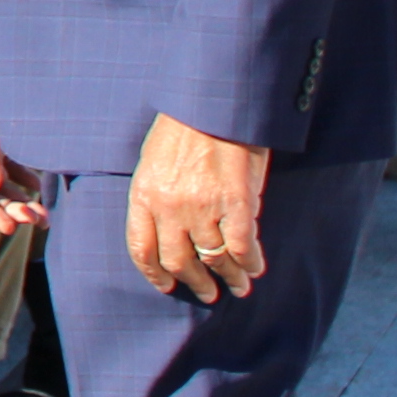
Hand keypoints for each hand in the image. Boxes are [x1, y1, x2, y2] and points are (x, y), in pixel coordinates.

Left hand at [125, 114, 272, 303]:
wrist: (214, 103)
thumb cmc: (183, 127)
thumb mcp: (153, 161)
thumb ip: (158, 197)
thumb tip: (173, 231)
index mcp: (144, 195)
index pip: (142, 249)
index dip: (154, 274)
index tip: (166, 284)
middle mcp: (169, 208)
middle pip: (178, 262)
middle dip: (194, 283)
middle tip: (207, 293)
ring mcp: (203, 208)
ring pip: (213, 259)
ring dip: (227, 278)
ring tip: (237, 287)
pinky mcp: (236, 204)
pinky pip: (242, 247)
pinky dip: (249, 263)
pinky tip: (254, 269)